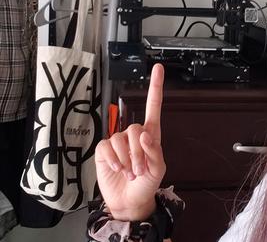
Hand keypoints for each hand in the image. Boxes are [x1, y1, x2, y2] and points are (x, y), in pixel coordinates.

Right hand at [95, 64, 165, 220]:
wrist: (130, 200)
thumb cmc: (147, 184)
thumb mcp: (158, 169)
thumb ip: (153, 150)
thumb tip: (144, 134)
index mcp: (151, 136)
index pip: (154, 108)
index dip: (155, 88)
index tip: (158, 69)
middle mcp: (134, 135)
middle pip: (135, 128)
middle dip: (138, 151)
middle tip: (140, 169)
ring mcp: (118, 142)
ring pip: (120, 139)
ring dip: (127, 159)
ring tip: (130, 172)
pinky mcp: (104, 150)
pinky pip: (107, 147)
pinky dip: (114, 160)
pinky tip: (118, 168)